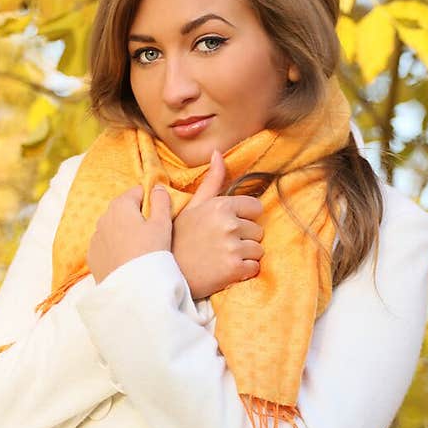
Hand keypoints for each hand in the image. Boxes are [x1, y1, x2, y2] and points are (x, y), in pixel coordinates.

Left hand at [87, 183, 172, 284]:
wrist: (131, 289)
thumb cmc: (150, 253)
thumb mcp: (162, 224)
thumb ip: (161, 201)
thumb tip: (158, 187)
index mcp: (120, 205)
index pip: (138, 192)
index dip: (151, 201)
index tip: (159, 216)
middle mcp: (103, 217)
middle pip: (124, 210)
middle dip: (136, 217)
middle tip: (151, 234)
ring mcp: (95, 238)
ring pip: (114, 228)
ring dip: (125, 233)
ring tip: (139, 250)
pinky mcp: (92, 256)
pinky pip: (106, 246)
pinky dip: (115, 248)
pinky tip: (126, 260)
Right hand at [171, 149, 264, 300]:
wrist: (169, 274)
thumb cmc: (180, 239)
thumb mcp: (193, 207)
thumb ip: (211, 181)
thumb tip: (218, 153)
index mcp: (221, 205)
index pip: (255, 208)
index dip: (244, 219)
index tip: (228, 228)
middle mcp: (229, 224)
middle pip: (258, 230)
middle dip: (244, 239)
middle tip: (221, 246)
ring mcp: (232, 247)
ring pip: (258, 250)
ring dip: (245, 256)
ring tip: (223, 258)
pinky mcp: (234, 269)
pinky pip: (254, 267)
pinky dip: (244, 271)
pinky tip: (226, 270)